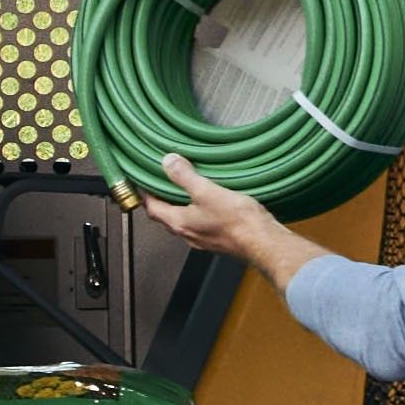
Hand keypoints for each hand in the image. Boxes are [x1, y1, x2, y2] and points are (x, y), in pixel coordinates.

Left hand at [137, 167, 310, 276]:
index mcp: (180, 223)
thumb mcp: (206, 191)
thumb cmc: (237, 222)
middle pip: (166, 216)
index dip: (145, 195)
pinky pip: (202, 224)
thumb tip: (168, 162)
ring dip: (180, 206)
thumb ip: (185, 177)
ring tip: (184, 189)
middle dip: (161, 200)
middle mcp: (188, 234)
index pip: (152, 209)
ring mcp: (204, 239)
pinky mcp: (219, 239)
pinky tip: (210, 203)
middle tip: (160, 184)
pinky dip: (198, 212)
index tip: (141, 183)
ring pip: (184, 221)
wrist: (264, 242)